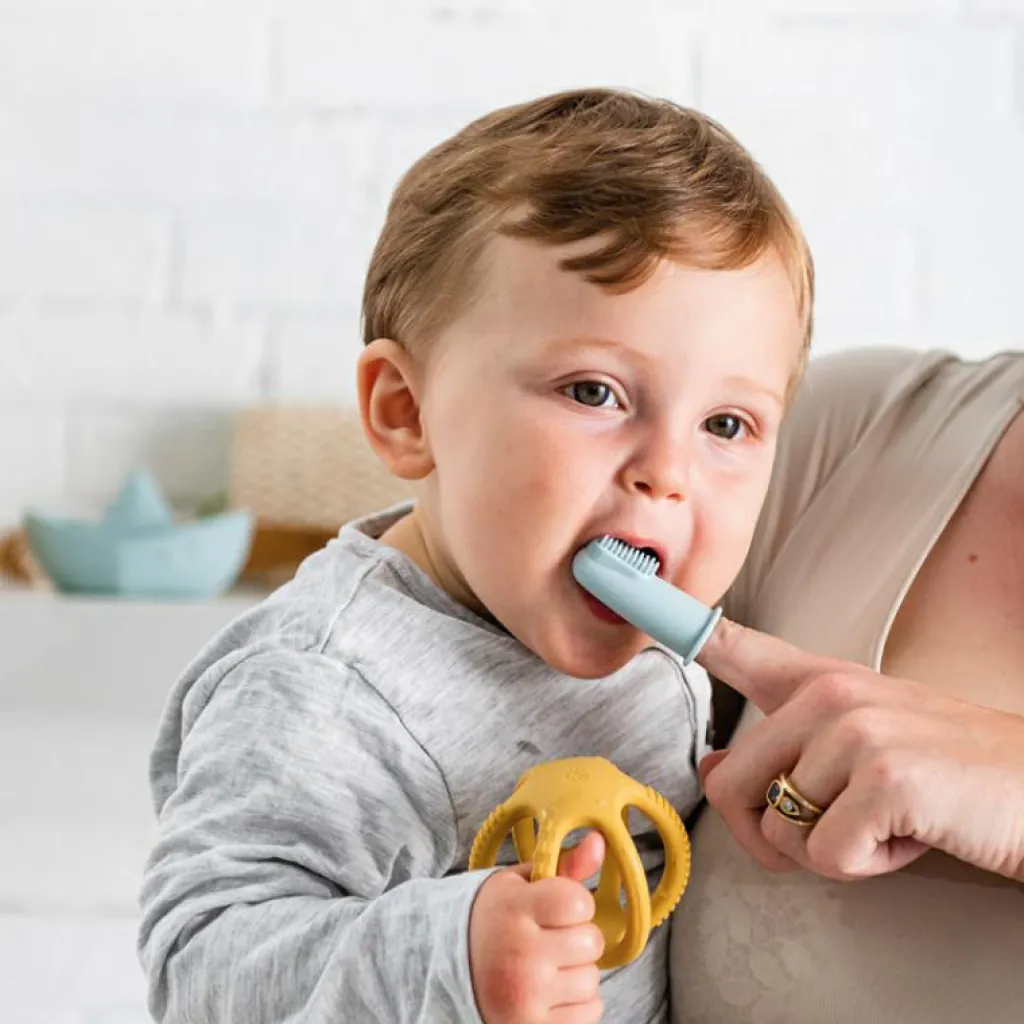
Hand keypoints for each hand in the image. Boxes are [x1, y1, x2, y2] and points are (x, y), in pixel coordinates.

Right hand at [470, 831, 605, 1023]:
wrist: (448, 967)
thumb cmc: (494, 918)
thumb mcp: (519, 884)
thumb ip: (564, 866)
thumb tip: (601, 842)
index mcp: (514, 910)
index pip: (578, 901)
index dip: (576, 901)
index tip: (558, 906)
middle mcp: (521, 954)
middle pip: (592, 942)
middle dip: (579, 937)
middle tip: (552, 937)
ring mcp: (527, 996)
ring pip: (592, 980)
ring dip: (578, 971)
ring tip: (549, 964)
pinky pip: (590, 1013)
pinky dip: (578, 1003)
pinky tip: (552, 990)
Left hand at [696, 618, 1023, 882]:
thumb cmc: (949, 773)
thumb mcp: (862, 745)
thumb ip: (786, 749)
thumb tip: (711, 767)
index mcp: (821, 680)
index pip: (735, 645)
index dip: (672, 622)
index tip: (629, 593)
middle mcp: (829, 694)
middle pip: (730, 782)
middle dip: (766, 833)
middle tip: (825, 834)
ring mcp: (855, 731)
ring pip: (778, 828)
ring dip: (831, 850)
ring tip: (885, 821)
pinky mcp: (884, 778)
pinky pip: (826, 856)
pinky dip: (866, 867)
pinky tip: (907, 836)